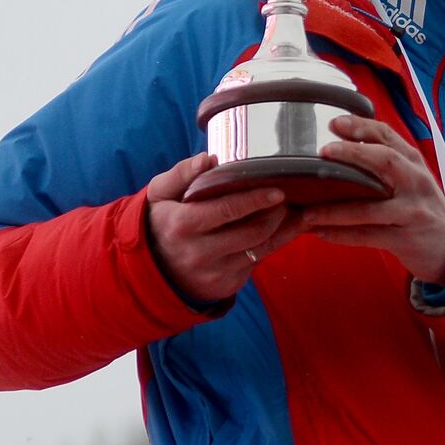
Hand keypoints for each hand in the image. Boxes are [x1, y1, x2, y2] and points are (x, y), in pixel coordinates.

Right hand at [145, 154, 300, 302]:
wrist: (153, 268)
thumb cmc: (162, 221)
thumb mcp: (160, 193)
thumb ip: (181, 173)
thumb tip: (208, 159)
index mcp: (182, 225)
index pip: (227, 210)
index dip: (255, 199)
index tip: (277, 191)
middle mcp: (199, 252)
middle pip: (252, 232)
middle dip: (276, 214)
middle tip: (286, 198)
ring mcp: (214, 273)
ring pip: (261, 249)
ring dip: (281, 229)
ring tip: (291, 212)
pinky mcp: (226, 285)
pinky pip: (256, 263)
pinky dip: (270, 245)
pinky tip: (277, 230)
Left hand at [296, 115, 444, 284]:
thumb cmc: (420, 207)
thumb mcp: (410, 179)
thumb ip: (385, 163)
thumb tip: (341, 144)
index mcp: (413, 163)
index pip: (388, 136)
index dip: (361, 126)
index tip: (334, 122)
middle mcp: (415, 182)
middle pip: (385, 160)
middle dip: (353, 153)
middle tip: (322, 152)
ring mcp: (412, 211)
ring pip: (369, 208)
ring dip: (335, 210)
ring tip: (307, 212)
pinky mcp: (406, 239)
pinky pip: (368, 236)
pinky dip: (342, 235)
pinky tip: (319, 233)